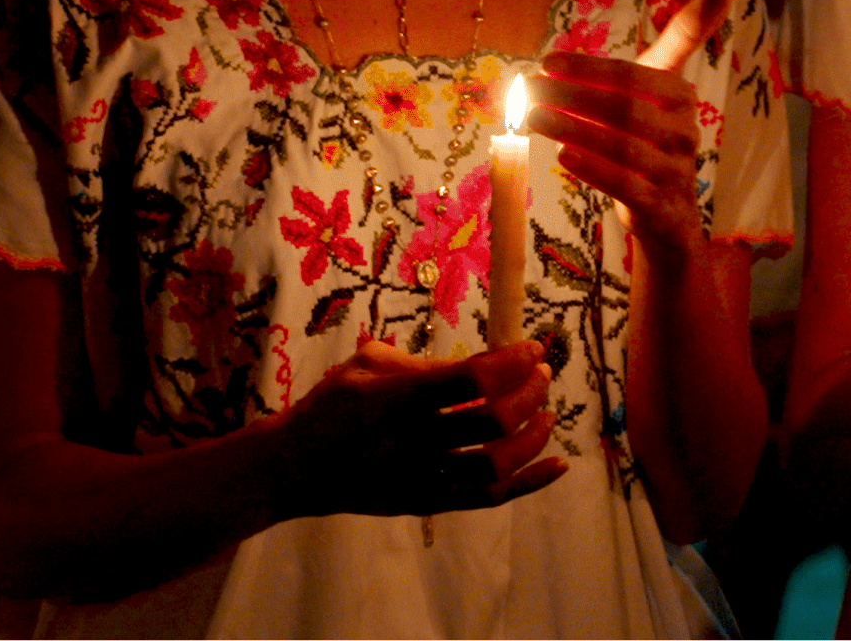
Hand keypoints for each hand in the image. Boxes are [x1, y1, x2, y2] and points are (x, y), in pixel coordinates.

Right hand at [273, 339, 562, 518]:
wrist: (292, 470)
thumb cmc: (329, 406)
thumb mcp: (364, 365)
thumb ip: (419, 361)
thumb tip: (478, 364)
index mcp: (395, 399)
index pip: (469, 379)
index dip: (511, 362)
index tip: (534, 348)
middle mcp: (412, 441)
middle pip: (490, 422)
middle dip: (529, 393)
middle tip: (543, 374)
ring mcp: (420, 479)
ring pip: (494, 465)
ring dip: (533, 437)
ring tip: (547, 412)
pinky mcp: (426, 504)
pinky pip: (487, 499)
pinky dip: (529, 484)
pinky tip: (559, 464)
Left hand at [530, 0, 733, 268]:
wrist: (669, 215)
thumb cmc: (655, 140)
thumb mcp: (661, 90)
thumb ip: (682, 39)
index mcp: (681, 97)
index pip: (634, 75)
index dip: (590, 68)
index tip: (546, 60)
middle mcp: (684, 132)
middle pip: (624, 109)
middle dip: (571, 96)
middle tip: (528, 89)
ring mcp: (675, 172)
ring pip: (622, 147)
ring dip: (572, 129)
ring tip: (532, 117)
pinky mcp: (661, 207)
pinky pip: (626, 185)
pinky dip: (592, 170)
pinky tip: (562, 156)